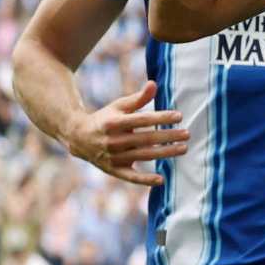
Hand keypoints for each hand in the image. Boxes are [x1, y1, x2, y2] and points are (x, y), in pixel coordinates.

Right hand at [64, 79, 188, 188]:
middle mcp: (113, 140)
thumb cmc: (105, 119)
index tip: (179, 116)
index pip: (142, 120)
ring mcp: (113, 157)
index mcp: (114, 122)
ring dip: (165, 153)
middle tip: (187, 134)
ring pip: (144, 156)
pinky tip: (161, 179)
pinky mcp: (113, 170)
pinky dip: (144, 179)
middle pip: (146, 139)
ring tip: (184, 148)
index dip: (161, 118)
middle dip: (168, 136)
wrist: (78, 138)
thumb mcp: (118, 106)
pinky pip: (130, 177)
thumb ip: (138, 98)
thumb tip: (154, 84)